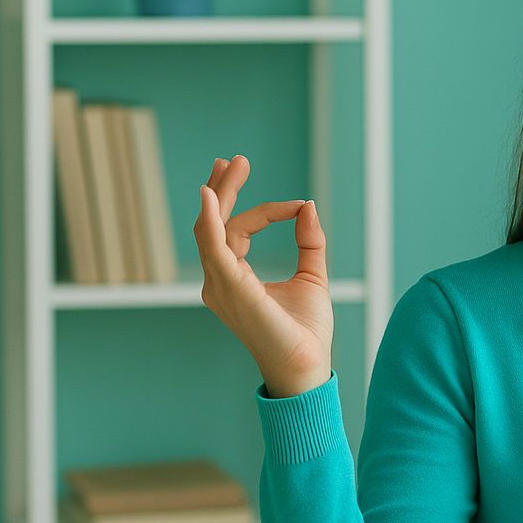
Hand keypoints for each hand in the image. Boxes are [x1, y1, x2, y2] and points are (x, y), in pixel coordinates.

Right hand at [194, 155, 333, 397]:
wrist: (307, 363)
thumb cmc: (305, 330)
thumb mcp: (311, 276)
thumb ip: (308, 242)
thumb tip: (307, 206)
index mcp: (234, 278)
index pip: (239, 230)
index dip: (266, 212)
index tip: (296, 205)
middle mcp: (220, 280)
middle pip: (214, 224)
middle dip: (223, 189)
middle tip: (234, 160)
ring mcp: (221, 285)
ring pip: (211, 229)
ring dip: (221, 194)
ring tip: (232, 164)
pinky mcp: (231, 288)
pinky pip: (213, 247)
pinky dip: (210, 220)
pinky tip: (210, 195)